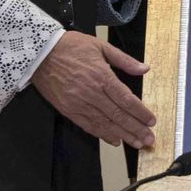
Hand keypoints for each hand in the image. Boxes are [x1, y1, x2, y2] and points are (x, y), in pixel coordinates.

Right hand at [31, 31, 156, 148]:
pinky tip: (114, 140)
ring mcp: (79, 103)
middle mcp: (92, 93)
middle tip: (149, 140)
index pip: (126, 99)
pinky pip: (88, 125)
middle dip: (136, 129)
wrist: (40, 53)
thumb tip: (144, 68)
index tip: (151, 121)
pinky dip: (102, 134)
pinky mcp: (68, 110)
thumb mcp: (100, 46)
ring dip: (123, 135)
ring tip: (136, 143)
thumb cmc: (70, 47)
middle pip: (118, 115)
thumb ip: (124, 60)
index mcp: (102, 76)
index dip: (140, 112)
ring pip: (105, 123)